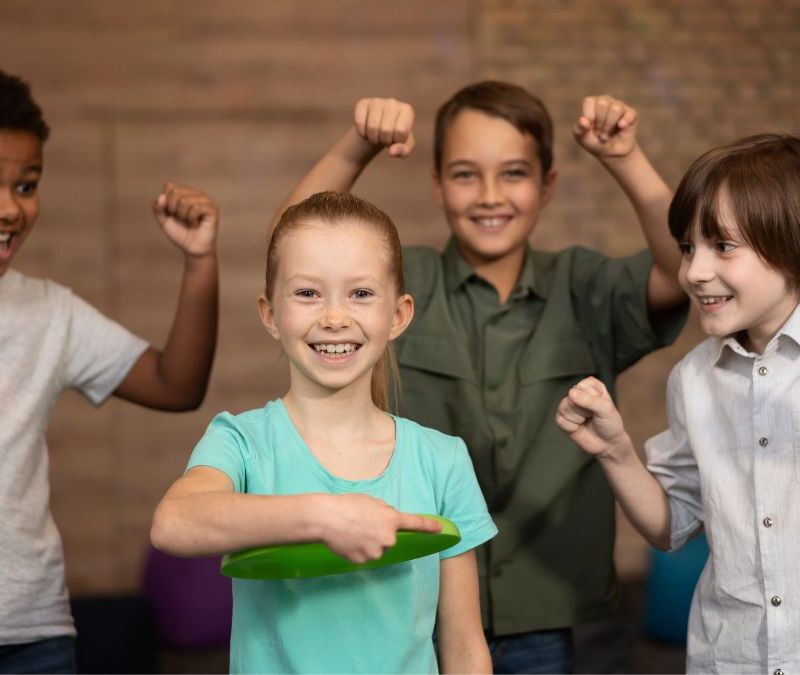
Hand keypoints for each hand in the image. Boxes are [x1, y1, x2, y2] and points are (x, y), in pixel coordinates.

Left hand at [153, 182, 218, 257]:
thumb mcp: (163, 220)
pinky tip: (196, 224)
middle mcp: (196, 193)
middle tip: (181, 219)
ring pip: (185, 200)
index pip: (170, 186)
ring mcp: (206, 201)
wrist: (192, 248)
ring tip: (188, 222)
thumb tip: (162, 196)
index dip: (166, 201)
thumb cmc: (180, 233)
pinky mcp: (212, 210)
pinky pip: (196, 208)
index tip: (171, 213)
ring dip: (182, 215)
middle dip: (173, 209)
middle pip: (176, 192)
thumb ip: (158, 208)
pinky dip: (192, 218)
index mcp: (185, 192)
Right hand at [320, 494, 441, 563]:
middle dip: (380, 532)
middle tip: (362, 523)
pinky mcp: (362, 561)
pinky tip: (347, 540)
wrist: (326, 518)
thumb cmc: (347, 505)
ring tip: (352, 531)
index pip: (415, 523)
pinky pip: (363, 556)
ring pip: (376, 548)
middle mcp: (388, 538)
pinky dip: (357, 549)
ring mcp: (375, 552)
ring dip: (368, 542)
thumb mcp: (371, 501)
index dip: (429, 526)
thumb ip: (384, 511)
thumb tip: (388, 518)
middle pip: (389, 538)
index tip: (441, 528)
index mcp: (391, 519)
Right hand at [353, 97, 415, 156]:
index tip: (396, 137)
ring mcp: (377, 101)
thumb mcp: (404, 146)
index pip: (401, 131)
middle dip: (384, 141)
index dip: (396, 140)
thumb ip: (403, 150)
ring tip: (376, 135)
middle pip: (386, 130)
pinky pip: (360, 123)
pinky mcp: (362, 103)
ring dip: (373, 138)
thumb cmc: (395, 136)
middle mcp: (392, 102)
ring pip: (372, 127)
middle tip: (384, 138)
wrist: (379, 128)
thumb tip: (392, 152)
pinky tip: (367, 130)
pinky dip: (362, 133)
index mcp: (407, 110)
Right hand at [556, 377, 627, 457]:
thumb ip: (590, 400)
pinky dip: (572, 427)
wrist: (607, 444)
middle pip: (571, 397)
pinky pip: (560, 420)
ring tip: (586, 420)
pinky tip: (579, 427)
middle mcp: (578, 392)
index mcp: (591, 386)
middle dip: (584, 410)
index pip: (582, 386)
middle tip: (593, 415)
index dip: (592, 399)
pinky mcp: (562, 418)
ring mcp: (568, 405)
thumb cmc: (610, 424)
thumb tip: (571, 393)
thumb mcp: (606, 410)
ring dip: (578, 419)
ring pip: (564, 408)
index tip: (600, 407)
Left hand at [573, 95, 637, 158]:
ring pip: (616, 109)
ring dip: (609, 126)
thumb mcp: (582, 138)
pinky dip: (624, 122)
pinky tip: (621, 127)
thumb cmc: (593, 141)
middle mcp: (606, 100)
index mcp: (592, 103)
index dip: (589, 117)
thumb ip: (579, 128)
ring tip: (606, 135)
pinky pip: (629, 114)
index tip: (589, 128)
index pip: (589, 101)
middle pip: (603, 104)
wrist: (610, 153)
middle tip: (599, 133)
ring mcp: (620, 105)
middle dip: (600, 123)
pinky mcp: (631, 114)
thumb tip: (583, 120)